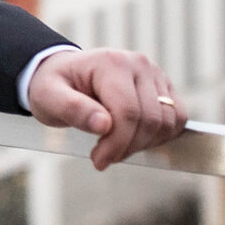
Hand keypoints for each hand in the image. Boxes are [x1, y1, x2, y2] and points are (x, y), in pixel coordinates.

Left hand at [27, 47, 186, 170]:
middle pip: (150, 120)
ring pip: (167, 122)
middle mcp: (138, 64)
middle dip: (128, 147)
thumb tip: (104, 125)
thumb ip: (72, 108)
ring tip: (116, 147)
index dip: (117, 144)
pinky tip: (133, 140)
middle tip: (104, 157)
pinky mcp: (164, 86)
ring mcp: (155, 74)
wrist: (62, 74)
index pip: (128, 112)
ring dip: (144, 144)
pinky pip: (177, 119)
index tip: (98, 161)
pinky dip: (160, 137)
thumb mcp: (48, 97)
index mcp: (110, 63)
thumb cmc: (53, 86)